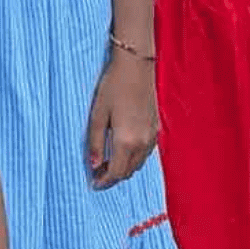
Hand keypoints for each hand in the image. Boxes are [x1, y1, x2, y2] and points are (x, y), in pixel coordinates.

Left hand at [84, 52, 157, 188]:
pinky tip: (123, 148)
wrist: (137, 66)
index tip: (93, 182)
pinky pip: (145, 153)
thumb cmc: (113, 86)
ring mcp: (152, 136)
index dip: (103, 181)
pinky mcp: (156, 128)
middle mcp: (142, 143)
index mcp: (126, 141)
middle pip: (128, 171)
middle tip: (98, 172)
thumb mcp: (97, 114)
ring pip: (138, 164)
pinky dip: (134, 157)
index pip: (116, 172)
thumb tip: (93, 164)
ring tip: (108, 160)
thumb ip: (95, 142)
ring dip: (124, 167)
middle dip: (113, 176)